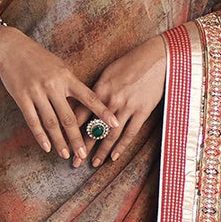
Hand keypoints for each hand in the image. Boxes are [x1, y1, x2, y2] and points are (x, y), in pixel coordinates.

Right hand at [0, 21, 120, 163]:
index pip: (89, 97)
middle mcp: (53, 85)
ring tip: (66, 154)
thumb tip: (85, 102)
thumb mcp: (59, 66)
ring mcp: (37, 92)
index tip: (115, 124)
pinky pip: (33, 120)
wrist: (11, 47)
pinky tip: (46, 147)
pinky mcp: (22, 97)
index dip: (102, 111)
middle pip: (69, 117)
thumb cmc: (38, 57)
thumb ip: (71, 84)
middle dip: (77, 137)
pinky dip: (40, 136)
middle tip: (84, 154)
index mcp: (67, 77)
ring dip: (59, 141)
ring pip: (51, 122)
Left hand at [66, 34, 166, 166]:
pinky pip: (130, 133)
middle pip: (93, 128)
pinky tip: (114, 157)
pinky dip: (121, 146)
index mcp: (100, 89)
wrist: (156, 58)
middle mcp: (111, 100)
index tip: (64, 143)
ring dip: (101, 151)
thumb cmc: (130, 62)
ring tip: (93, 163)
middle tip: (74, 162)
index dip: (70, 131)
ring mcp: (128, 107)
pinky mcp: (142, 111)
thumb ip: (96, 90)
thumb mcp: (108, 73)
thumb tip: (83, 103)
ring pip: (110, 134)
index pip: (80, 114)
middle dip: (82, 147)